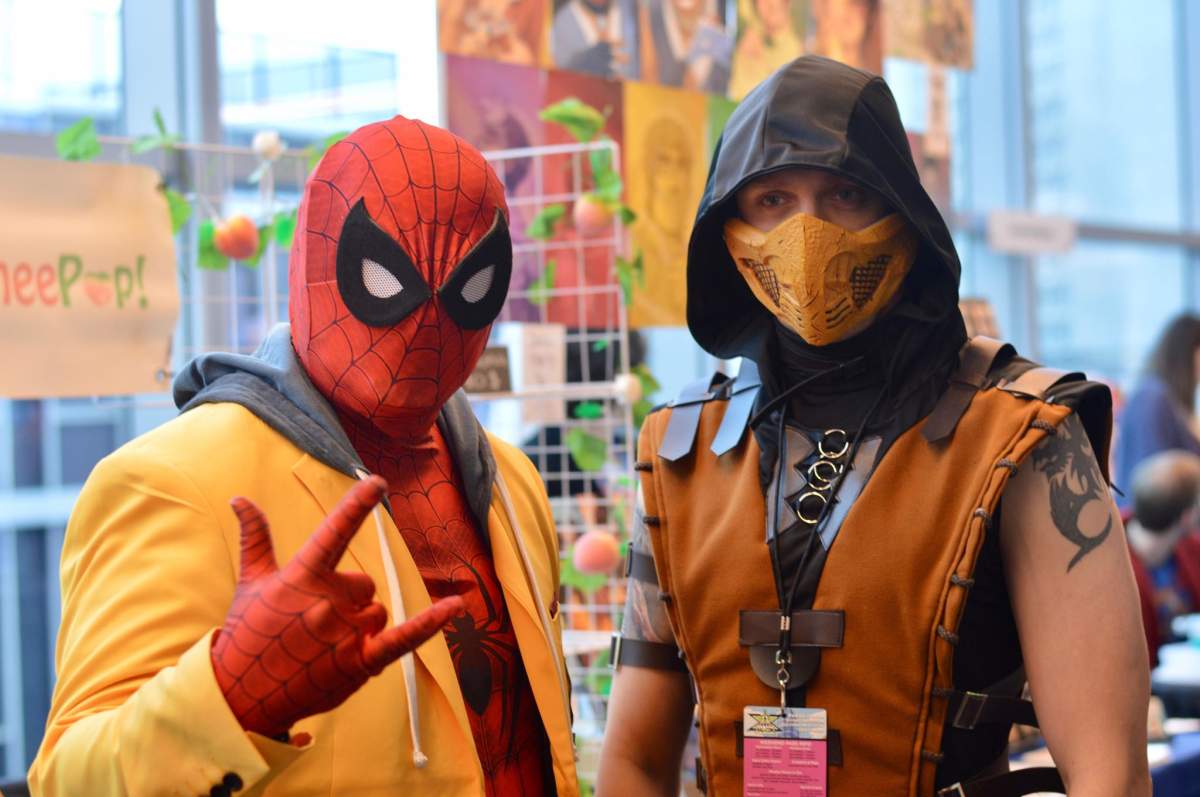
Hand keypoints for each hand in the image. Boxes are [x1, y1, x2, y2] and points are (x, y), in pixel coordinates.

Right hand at [212, 476, 462, 738]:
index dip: (356, 506)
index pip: (333, 532)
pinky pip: (403, 638)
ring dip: (359, 627)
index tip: (378, 482)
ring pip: (377, 612)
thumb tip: (239, 497)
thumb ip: (255, 538)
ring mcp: (344, 634)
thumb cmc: (246, 634)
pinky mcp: (358, 662)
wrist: (241, 698)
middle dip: (346, 602)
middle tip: (311, 627)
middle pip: (365, 585)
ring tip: (321, 648)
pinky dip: (430, 623)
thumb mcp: (250, 583)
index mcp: (301, 577)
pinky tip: (456, 606)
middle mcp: (326, 603)